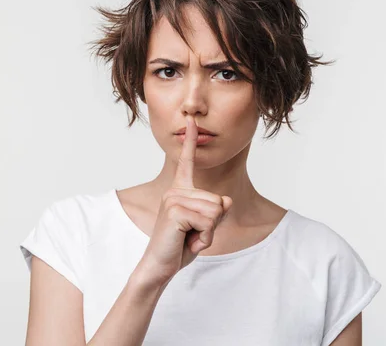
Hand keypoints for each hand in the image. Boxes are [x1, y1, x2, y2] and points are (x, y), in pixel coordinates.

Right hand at [135, 115, 232, 286]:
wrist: (160, 265)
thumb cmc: (180, 245)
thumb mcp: (205, 227)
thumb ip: (217, 211)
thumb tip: (225, 200)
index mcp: (180, 190)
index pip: (186, 161)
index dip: (190, 140)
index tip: (190, 119)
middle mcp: (175, 190)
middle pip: (217, 201)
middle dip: (213, 224)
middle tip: (192, 234)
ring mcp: (173, 199)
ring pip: (215, 211)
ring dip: (208, 232)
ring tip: (189, 237)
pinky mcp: (174, 211)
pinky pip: (208, 222)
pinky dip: (204, 238)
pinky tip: (187, 241)